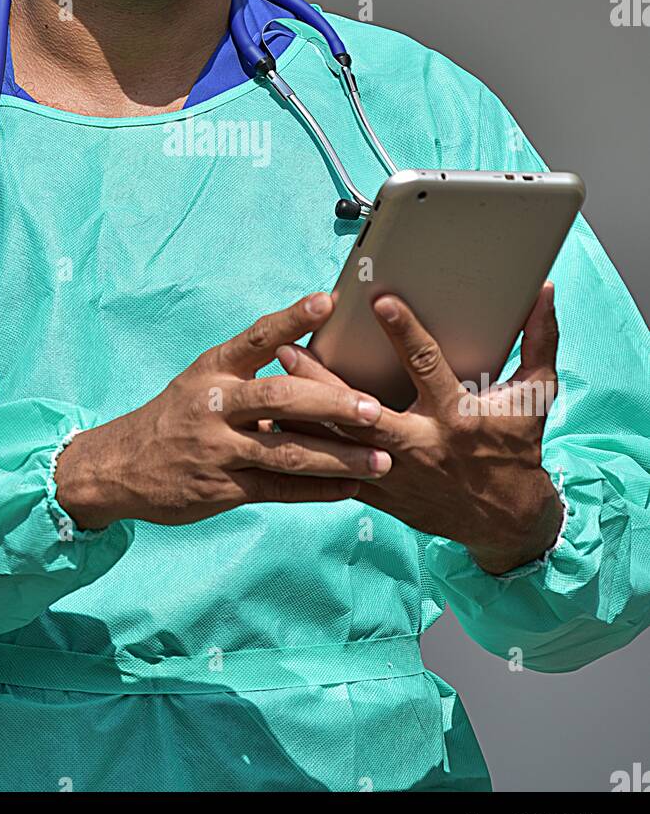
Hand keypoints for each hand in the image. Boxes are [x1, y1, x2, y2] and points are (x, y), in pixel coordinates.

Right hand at [54, 292, 394, 528]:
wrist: (118, 466)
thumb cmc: (175, 415)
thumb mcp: (202, 379)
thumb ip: (250, 368)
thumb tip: (312, 352)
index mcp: (214, 369)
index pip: (257, 337)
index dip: (293, 319)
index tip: (328, 301)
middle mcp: (216, 406)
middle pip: (280, 399)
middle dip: (331, 404)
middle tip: (373, 407)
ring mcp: (219, 450)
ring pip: (287, 452)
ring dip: (338, 457)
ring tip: (381, 458)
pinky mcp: (223, 489)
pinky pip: (279, 490)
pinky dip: (318, 489)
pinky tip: (352, 488)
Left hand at [275, 283, 564, 574]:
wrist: (505, 520)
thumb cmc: (516, 449)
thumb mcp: (535, 397)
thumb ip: (539, 342)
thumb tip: (544, 293)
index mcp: (457, 416)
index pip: (427, 366)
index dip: (404, 332)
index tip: (380, 301)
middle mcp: (422, 445)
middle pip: (362, 412)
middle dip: (323, 383)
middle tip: (289, 350)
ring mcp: (396, 473)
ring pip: (339, 445)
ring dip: (302, 416)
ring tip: (268, 386)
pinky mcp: (379, 493)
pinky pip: (333, 473)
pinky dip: (304, 452)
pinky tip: (273, 430)